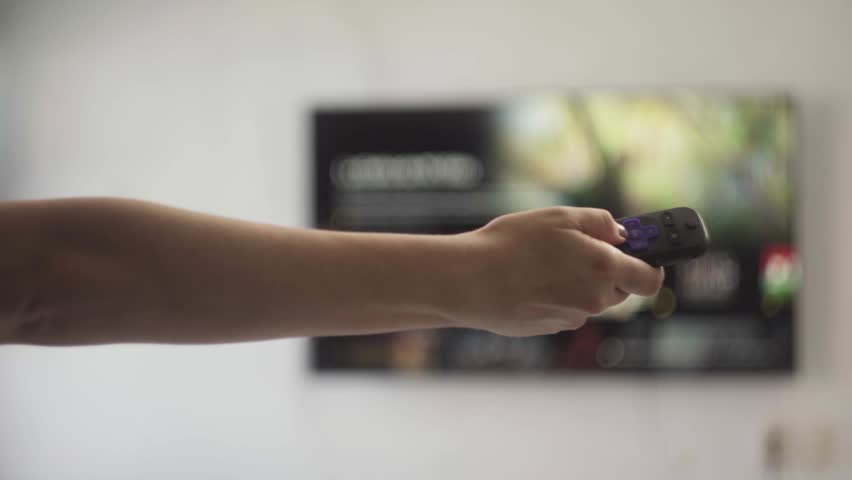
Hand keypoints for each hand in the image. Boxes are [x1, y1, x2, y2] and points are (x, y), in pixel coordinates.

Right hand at [454, 207, 663, 336]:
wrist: (469, 281)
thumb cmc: (510, 245)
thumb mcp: (558, 217)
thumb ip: (598, 222)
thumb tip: (618, 234)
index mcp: (603, 269)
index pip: (651, 278)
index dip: (652, 265)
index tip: (644, 253)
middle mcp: (594, 299)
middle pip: (619, 288)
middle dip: (608, 269)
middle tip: (580, 249)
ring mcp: (572, 318)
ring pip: (589, 299)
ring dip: (577, 282)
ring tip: (541, 262)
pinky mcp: (550, 328)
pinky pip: (564, 309)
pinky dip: (554, 296)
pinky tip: (528, 280)